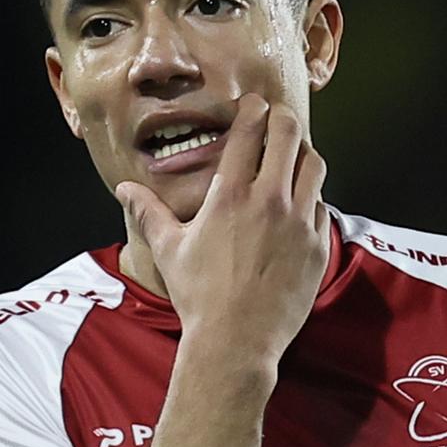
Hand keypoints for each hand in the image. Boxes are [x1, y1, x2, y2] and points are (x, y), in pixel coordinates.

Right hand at [116, 95, 329, 365]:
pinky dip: (312, 196)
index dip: (253, 108)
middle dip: (283, 118)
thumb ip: (148, 212)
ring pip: (314, 166)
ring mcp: (298, 223)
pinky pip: (321, 206)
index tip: (252, 104)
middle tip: (277, 117)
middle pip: (289, 135)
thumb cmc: (198, 297)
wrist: (235, 342)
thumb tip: (125, 189)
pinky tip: (300, 203)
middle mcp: (269, 202)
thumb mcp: (169, 250)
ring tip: (294, 155)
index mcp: (230, 196)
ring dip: (304, 153)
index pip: (249, 131)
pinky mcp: (316, 246)